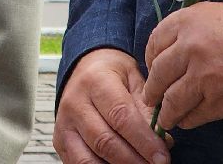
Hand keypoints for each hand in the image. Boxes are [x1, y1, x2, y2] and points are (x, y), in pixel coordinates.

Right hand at [54, 47, 171, 163]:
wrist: (85, 68)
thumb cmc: (114, 75)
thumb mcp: (135, 80)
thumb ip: (147, 109)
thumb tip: (162, 141)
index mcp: (95, 81)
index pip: (121, 116)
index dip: (144, 141)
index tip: (163, 157)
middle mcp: (74, 102)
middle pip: (105, 142)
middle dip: (135, 160)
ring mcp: (64, 124)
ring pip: (89, 159)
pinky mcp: (60, 141)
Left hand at [143, 0, 222, 130]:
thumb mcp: (213, 13)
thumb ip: (189, 28)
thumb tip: (171, 49)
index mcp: (186, 22)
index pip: (154, 43)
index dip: (150, 59)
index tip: (152, 69)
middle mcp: (189, 48)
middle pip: (158, 74)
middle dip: (152, 90)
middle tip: (151, 97)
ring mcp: (203, 77)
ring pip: (172, 101)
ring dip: (166, 112)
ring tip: (165, 117)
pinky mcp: (220, 101)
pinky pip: (194, 116)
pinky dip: (187, 120)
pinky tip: (187, 120)